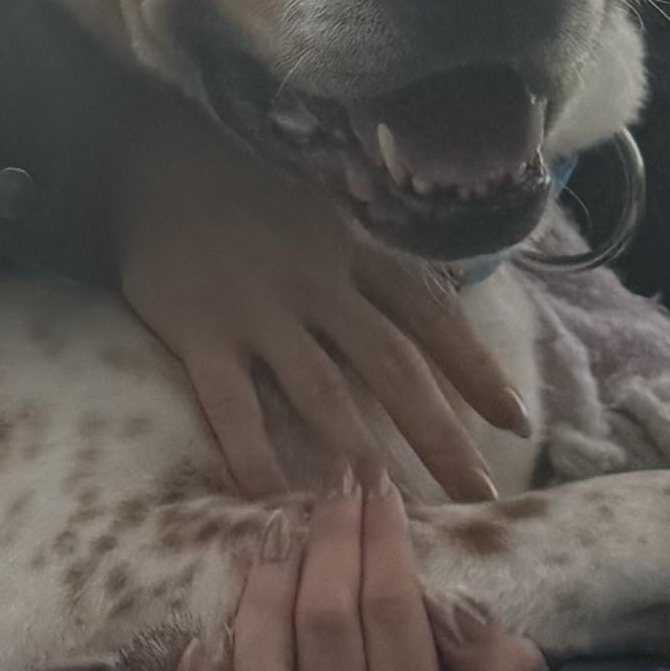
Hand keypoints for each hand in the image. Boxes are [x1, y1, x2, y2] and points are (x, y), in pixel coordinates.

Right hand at [115, 88, 525, 502]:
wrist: (152, 160)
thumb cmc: (244, 198)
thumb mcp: (321, 217)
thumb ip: (364, 270)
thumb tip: (426, 328)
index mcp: (351, 252)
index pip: (429, 315)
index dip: (476, 369)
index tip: (517, 421)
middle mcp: (315, 283)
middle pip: (391, 365)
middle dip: (440, 435)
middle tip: (478, 497)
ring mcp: (257, 309)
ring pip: (321, 390)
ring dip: (358, 452)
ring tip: (389, 510)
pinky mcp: (200, 332)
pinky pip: (232, 406)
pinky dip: (254, 456)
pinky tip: (274, 502)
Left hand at [155, 476, 546, 670]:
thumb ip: (506, 668)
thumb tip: (448, 607)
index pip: (391, 615)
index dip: (382, 541)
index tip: (377, 487)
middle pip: (321, 630)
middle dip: (327, 545)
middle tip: (331, 492)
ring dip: (261, 594)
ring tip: (278, 538)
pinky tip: (204, 640)